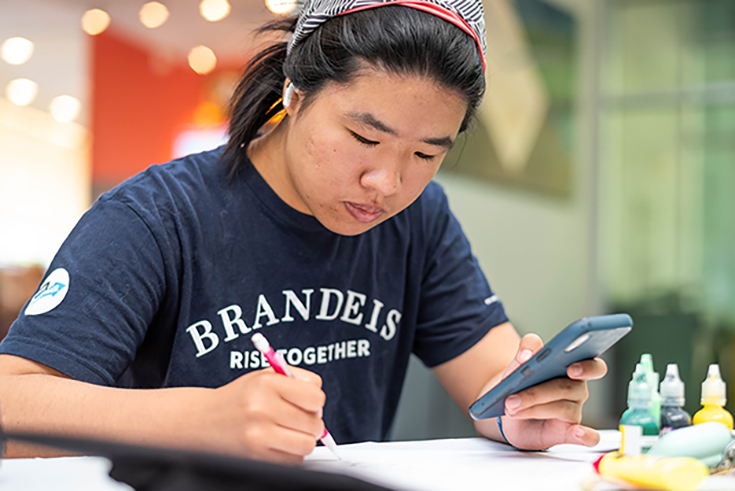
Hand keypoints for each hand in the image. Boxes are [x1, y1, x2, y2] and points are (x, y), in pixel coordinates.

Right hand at [210, 366, 325, 463]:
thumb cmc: (238, 398)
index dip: (315, 400)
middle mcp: (262, 409)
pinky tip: (277, 443)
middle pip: (314, 423)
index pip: (315, 395)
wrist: (201, 421)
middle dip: (311, 421)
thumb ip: (295, 379)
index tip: (308, 402)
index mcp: (267, 384)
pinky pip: (294, 460)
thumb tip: (320, 399)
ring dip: (303, 439)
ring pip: (307, 444)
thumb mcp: (263, 377)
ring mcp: (259, 436)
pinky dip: (291, 453)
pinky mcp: (257, 457)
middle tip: (298, 418)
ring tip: (290, 431)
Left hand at [485, 333, 606, 449]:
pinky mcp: (569, 432)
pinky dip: (586, 435)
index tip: (571, 369)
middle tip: (513, 398)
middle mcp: (577, 389)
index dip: (586, 367)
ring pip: (562, 408)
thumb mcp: (518, 363)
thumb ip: (525, 351)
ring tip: (511, 409)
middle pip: (565, 388)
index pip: (592, 365)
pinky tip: (577, 433)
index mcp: (570, 367)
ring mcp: (574, 411)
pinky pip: (587, 437)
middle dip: (535, 393)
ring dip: (533, 408)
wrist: (509, 412)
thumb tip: (526, 355)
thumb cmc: (520, 384)